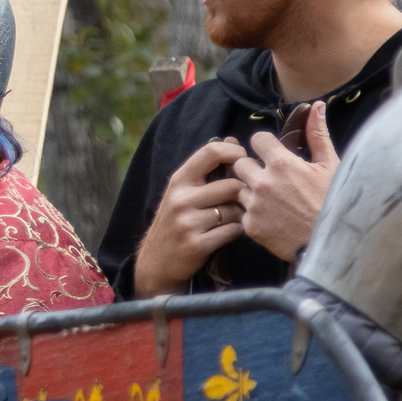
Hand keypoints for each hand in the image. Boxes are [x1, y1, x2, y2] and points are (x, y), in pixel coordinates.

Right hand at [132, 138, 247, 292]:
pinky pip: (233, 231)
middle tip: (241, 201)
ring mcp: (187, 222)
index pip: (211, 152)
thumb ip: (207, 167)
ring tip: (231, 219)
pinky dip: (235, 232)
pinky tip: (226, 233)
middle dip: (243, 194)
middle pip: (232, 185)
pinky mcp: (197, 244)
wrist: (157, 260)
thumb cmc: (176, 221)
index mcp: (178, 180)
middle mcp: (180, 198)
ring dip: (240, 215)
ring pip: (235, 210)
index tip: (244, 163)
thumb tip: (232, 139)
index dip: (235, 153)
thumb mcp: (182, 191)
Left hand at [232, 102, 337, 261]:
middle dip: (253, 168)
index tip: (274, 155)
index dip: (266, 146)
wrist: (335, 244)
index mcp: (282, 163)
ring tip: (275, 201)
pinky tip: (273, 217)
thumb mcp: (331, 166)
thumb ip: (318, 135)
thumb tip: (317, 106)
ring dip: (251, 191)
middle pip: (241, 163)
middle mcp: (263, 182)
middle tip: (273, 179)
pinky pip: (243, 212)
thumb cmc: (336, 202)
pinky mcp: (250, 226)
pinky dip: (254, 213)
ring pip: (239, 188)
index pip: (257, 140)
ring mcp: (254, 205)